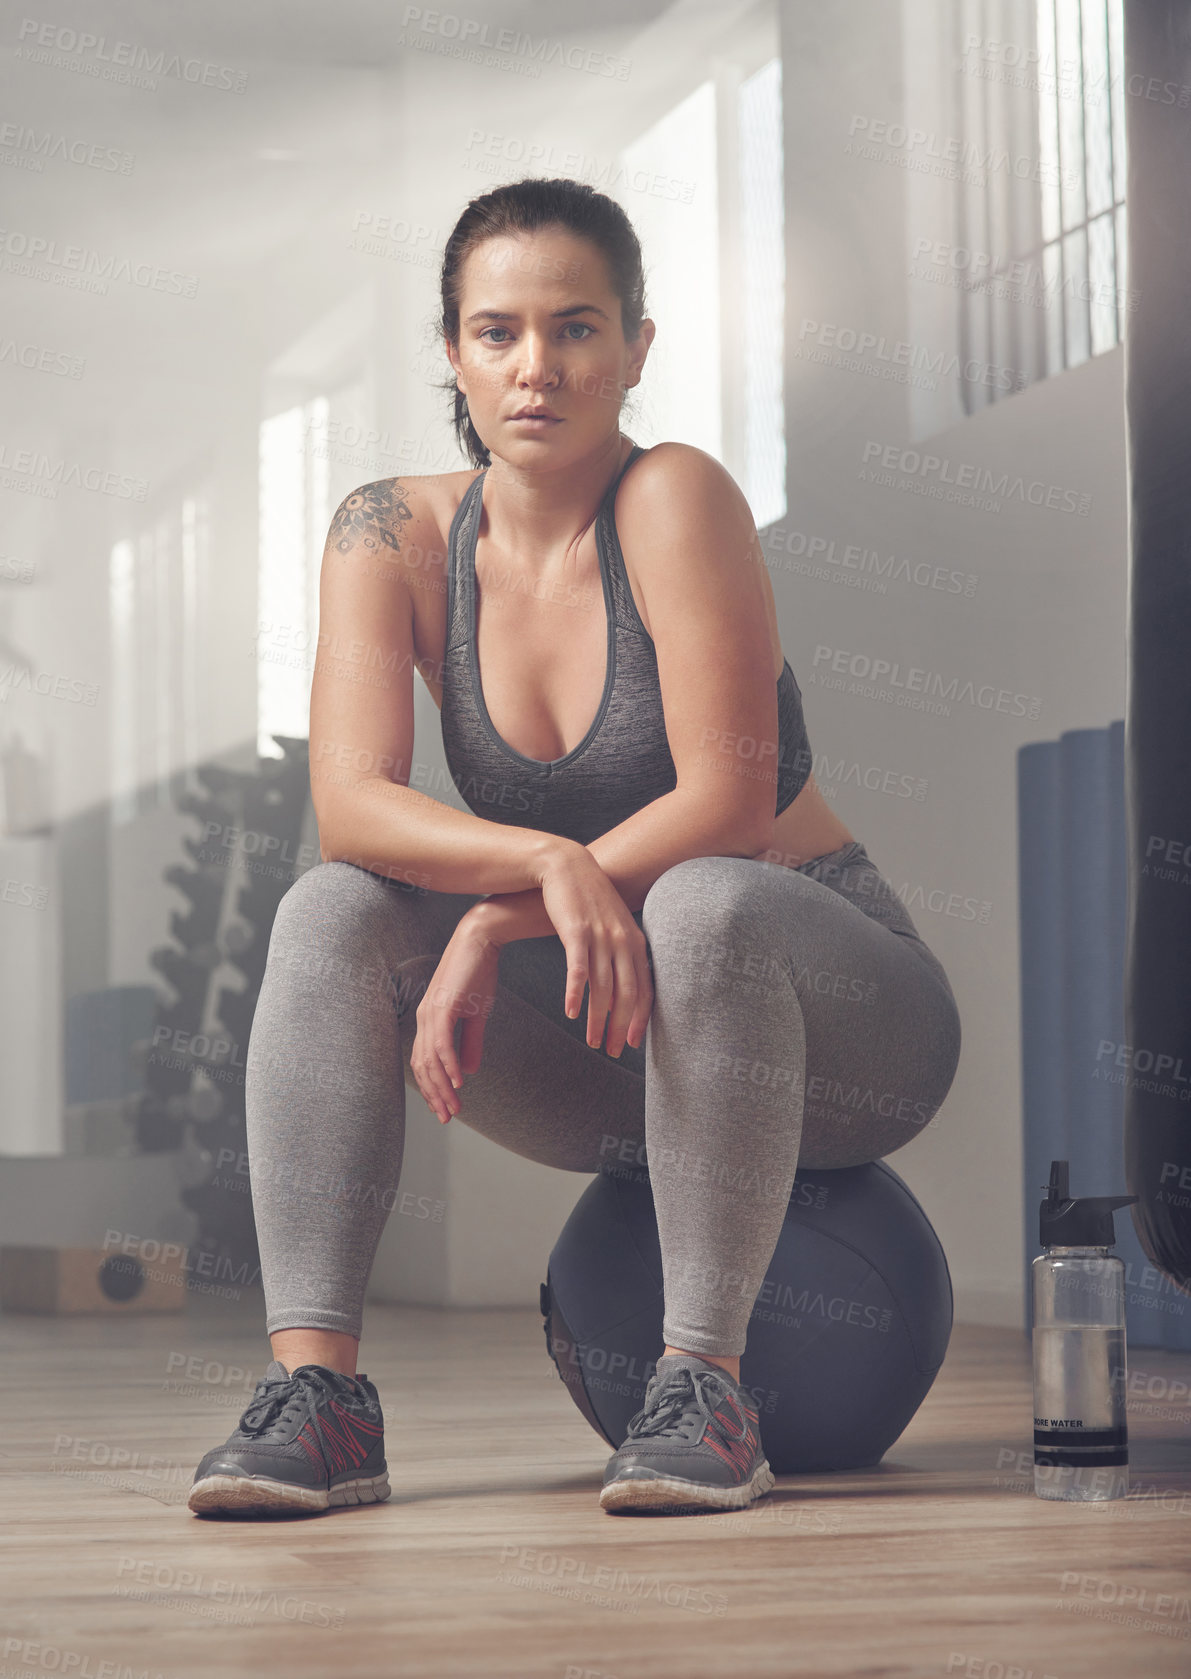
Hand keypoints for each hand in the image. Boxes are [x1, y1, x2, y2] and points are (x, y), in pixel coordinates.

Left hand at [409, 920, 500, 1122]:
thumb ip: (471, 1042)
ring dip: (442, 1087)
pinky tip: (459, 1083)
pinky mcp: (443, 1007)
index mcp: (429, 1020)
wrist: (481, 940)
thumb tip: (469, 1070)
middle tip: (447, 1117)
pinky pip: (443, 1044)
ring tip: (454, 1108)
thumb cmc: (478, 972)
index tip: (445, 1109)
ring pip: (431, 1060)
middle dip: (435, 1096)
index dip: (433, 1088)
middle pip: (423, 1067)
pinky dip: (449, 1066)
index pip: (424, 1063)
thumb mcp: (477, 1014)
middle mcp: (424, 1019)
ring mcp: (431, 1012)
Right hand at [536, 845, 653, 1056]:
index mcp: (634, 942)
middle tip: (611, 1050)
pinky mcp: (576, 931)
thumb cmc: (589, 899)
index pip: (644, 989)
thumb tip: (623, 984)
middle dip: (620, 1026)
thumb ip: (621, 951)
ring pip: (602, 987)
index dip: (639, 1019)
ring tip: (591, 1041)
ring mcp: (600, 936)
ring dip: (597, 1019)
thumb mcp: (614, 924)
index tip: (631, 1043)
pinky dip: (575, 994)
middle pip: (626, 994)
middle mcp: (621, 941)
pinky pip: (578, 969)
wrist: (567, 866)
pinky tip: (570, 1013)